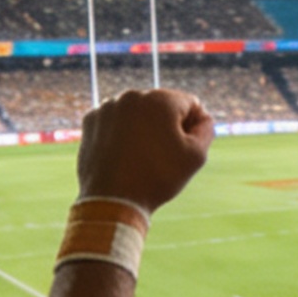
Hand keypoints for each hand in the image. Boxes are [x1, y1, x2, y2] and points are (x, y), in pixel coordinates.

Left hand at [77, 89, 212, 213]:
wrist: (112, 201)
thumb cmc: (157, 178)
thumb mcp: (196, 156)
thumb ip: (206, 130)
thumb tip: (202, 118)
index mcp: (161, 99)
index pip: (190, 104)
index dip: (194, 127)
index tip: (185, 149)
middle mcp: (132, 95)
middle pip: (162, 106)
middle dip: (167, 126)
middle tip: (163, 156)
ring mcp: (108, 107)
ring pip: (137, 113)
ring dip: (144, 128)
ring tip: (142, 157)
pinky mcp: (90, 121)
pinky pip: (114, 121)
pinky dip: (121, 133)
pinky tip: (123, 154)